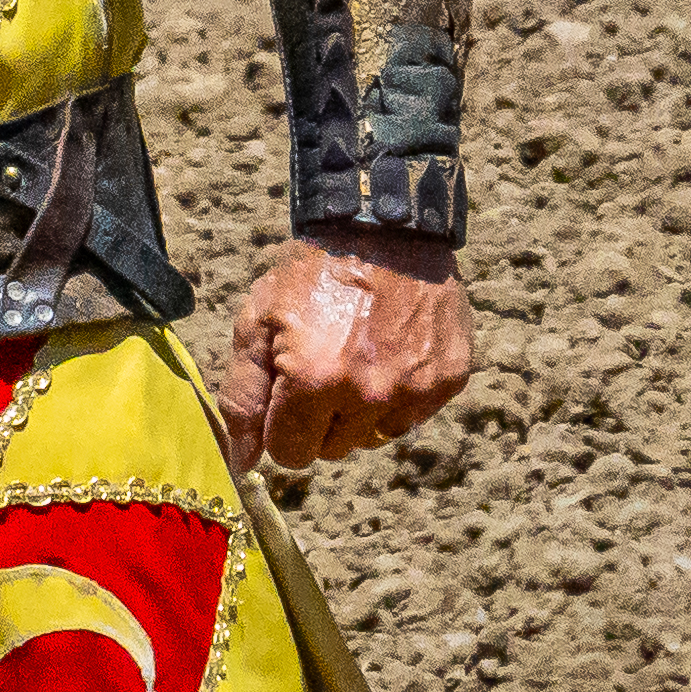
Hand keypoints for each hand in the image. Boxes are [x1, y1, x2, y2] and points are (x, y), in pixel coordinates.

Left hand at [215, 225, 472, 475]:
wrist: (381, 230)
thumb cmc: (310, 275)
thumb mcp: (256, 324)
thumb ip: (242, 397)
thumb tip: (242, 461)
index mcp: (313, 382)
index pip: (290, 454)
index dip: (281, 428)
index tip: (285, 395)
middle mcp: (368, 395)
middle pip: (333, 450)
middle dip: (318, 421)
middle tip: (321, 368)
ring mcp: (414, 390)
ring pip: (373, 437)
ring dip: (359, 411)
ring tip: (355, 357)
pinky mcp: (448, 380)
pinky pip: (412, 416)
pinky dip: (397, 396)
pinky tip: (388, 353)